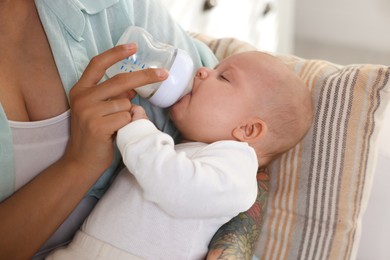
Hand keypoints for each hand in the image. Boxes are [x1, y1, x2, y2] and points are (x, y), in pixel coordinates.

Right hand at [64, 43, 167, 174]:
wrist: (80, 162)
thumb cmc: (94, 135)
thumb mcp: (98, 111)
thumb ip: (112, 96)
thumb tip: (132, 88)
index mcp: (80, 90)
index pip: (97, 63)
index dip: (116, 52)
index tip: (134, 46)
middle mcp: (82, 98)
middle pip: (120, 80)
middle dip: (145, 76)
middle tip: (163, 74)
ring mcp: (88, 112)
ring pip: (126, 103)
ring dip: (129, 114)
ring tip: (117, 126)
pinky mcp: (97, 126)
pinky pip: (126, 117)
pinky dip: (127, 124)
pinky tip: (116, 133)